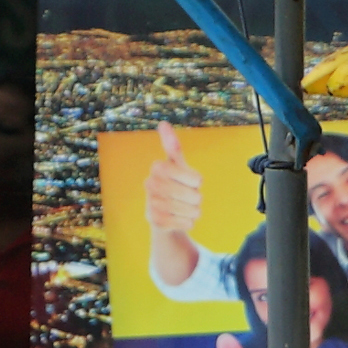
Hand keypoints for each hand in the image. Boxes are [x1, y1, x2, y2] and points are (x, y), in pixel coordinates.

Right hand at [145, 124, 203, 247]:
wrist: (164, 214)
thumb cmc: (175, 185)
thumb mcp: (178, 166)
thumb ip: (172, 147)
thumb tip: (162, 123)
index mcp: (158, 168)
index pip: (191, 176)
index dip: (196, 180)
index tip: (195, 181)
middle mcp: (151, 183)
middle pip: (193, 195)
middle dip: (196, 198)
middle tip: (191, 198)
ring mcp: (151, 202)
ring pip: (190, 210)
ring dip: (194, 211)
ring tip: (185, 208)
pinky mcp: (154, 220)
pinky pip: (184, 223)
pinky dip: (188, 222)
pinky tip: (180, 219)